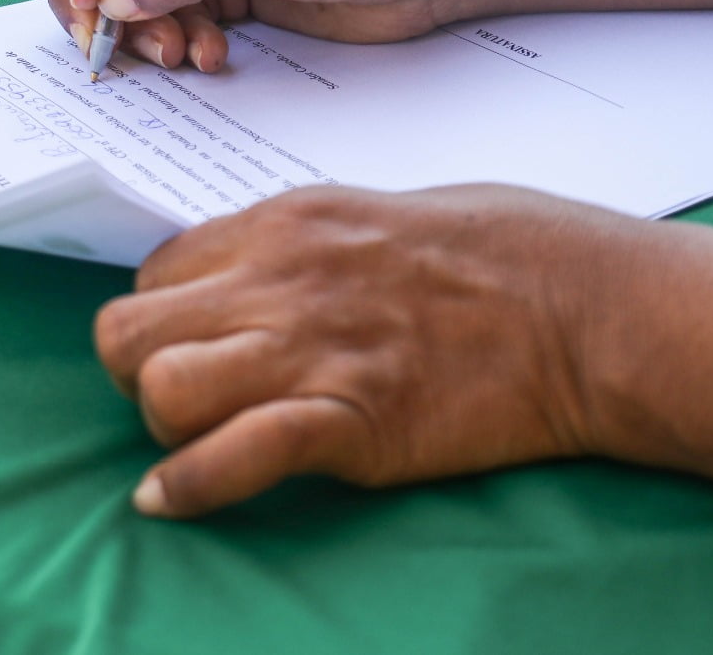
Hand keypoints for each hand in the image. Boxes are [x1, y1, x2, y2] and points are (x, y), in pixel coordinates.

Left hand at [95, 183, 640, 517]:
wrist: (583, 306)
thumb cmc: (498, 251)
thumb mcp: (374, 213)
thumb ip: (298, 244)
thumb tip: (250, 274)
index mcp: (284, 221)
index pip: (157, 272)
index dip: (164, 318)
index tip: (194, 344)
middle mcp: (278, 279)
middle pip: (129, 330)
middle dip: (137, 370)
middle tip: (184, 395)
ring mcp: (310, 351)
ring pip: (159, 387)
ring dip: (166, 423)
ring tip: (200, 437)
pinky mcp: (350, 422)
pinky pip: (229, 457)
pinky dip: (190, 487)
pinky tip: (171, 499)